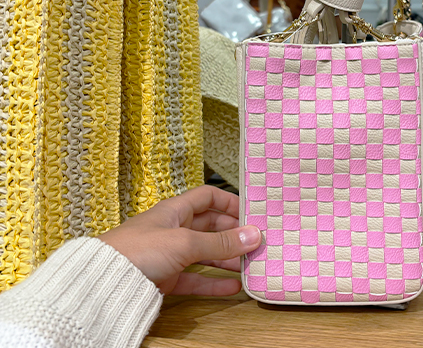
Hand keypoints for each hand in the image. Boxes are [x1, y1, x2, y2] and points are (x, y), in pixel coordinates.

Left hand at [98, 185, 260, 295]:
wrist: (103, 281)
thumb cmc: (136, 250)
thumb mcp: (184, 242)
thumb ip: (220, 242)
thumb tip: (253, 235)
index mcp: (175, 210)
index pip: (207, 198)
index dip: (229, 202)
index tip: (251, 213)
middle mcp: (174, 229)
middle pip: (211, 227)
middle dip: (233, 234)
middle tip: (256, 243)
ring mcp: (170, 254)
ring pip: (206, 253)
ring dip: (227, 259)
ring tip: (250, 265)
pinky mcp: (166, 277)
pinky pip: (196, 278)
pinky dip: (214, 282)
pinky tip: (232, 287)